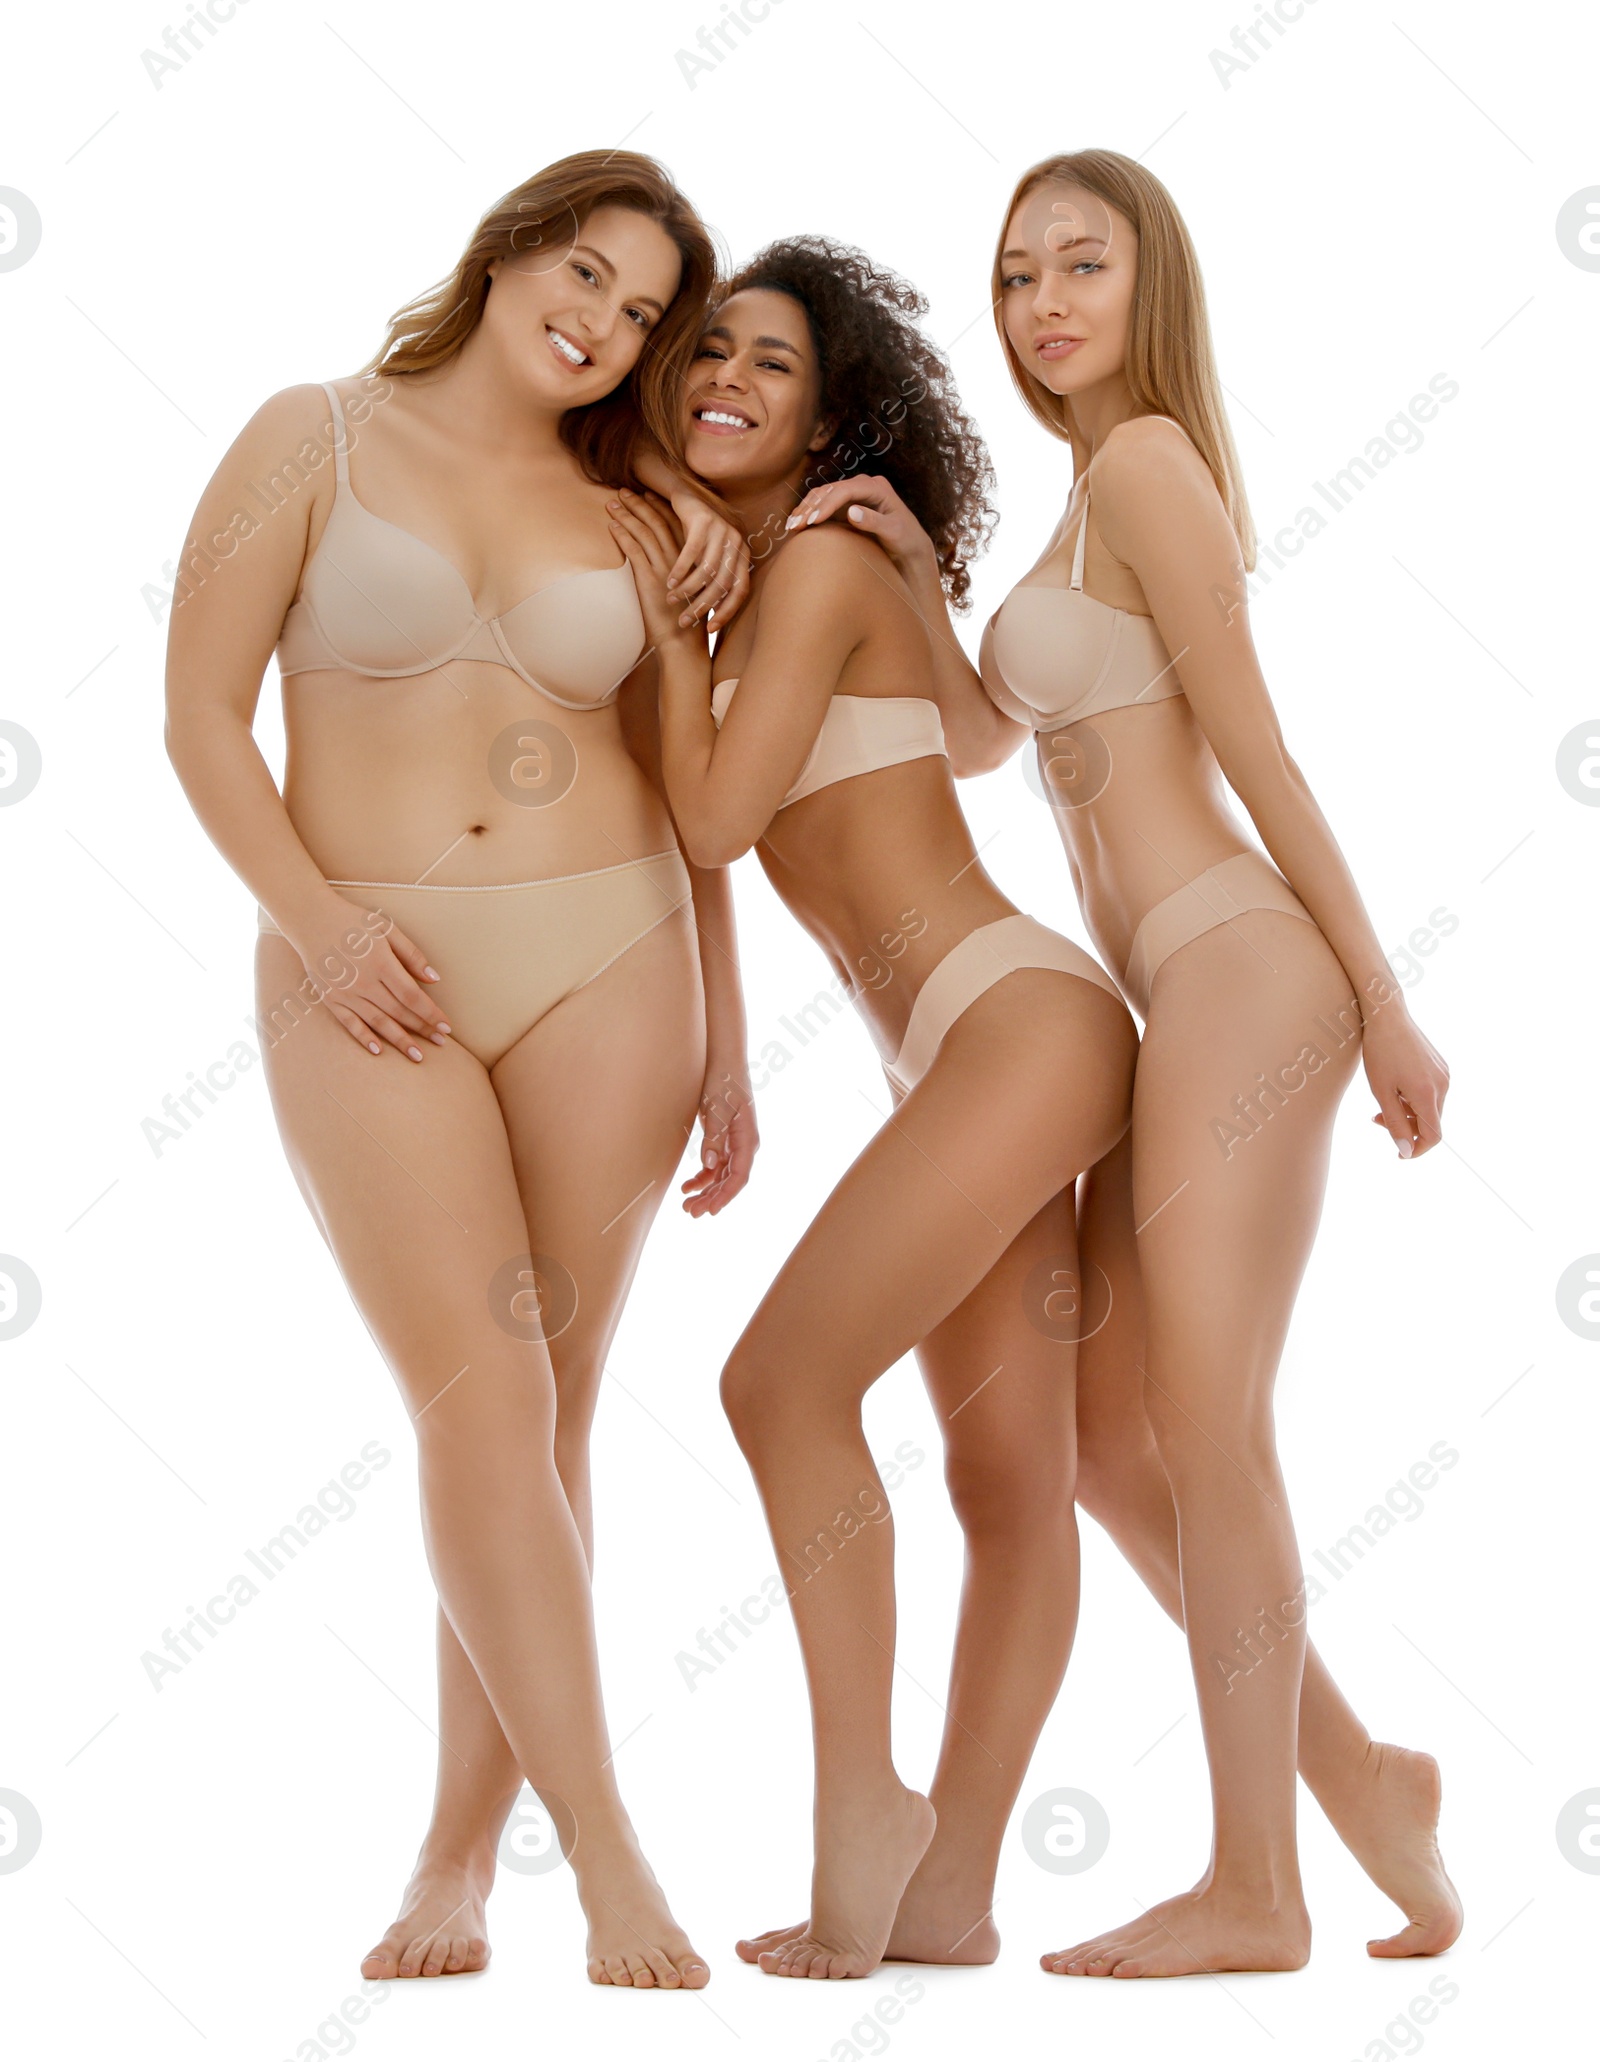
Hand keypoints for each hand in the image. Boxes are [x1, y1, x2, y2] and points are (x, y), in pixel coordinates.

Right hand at [284, 894, 453, 1060]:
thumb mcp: (386, 928)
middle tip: (441, 1043)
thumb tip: (433, 979)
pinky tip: (379, 1050)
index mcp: (381, 963)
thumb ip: (411, 954)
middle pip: (399, 1012)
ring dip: (400, 1040)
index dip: (431, 1013)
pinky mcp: (330, 999)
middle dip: (422, 1029)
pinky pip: (349, 1023)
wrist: (310, 920)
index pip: (412, 996)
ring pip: (378, 1022)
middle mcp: (364, 982)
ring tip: (418, 1056)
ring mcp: (345, 993)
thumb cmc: (353, 922)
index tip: (447, 1027)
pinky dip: (364, 1038)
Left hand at [608, 490, 710, 653]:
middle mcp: (677, 560)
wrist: (684, 644)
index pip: (673, 525)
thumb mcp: (685, 594)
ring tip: (613, 503)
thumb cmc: (684, 624)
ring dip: (627, 515)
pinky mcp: (649, 579)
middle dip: (638, 504)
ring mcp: (664, 568)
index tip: (646, 495)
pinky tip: (612, 526)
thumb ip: (677, 577)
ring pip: (644, 532)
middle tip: (623, 491)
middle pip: (656, 522)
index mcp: (687, 561)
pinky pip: (634, 550)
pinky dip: (623, 535)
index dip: (658, 507)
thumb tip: (666, 570)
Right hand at [664, 484, 751, 628]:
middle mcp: (736, 543)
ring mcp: (722, 530)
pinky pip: (692, 552)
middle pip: (723, 584)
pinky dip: (680, 570)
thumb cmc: (698, 537)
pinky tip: (670, 582)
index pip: (740, 591)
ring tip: (672, 599)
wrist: (687, 499)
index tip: (710, 629)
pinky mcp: (704, 520)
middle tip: (684, 620)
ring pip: (707, 570)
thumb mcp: (710, 560)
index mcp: (742, 556)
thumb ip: (714, 582)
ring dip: (688, 589)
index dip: (726, 612)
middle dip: (702, 605)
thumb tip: (712, 616)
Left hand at [681, 1061, 758, 1215]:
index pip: (740, 1176)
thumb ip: (715, 1136)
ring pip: (721, 1176)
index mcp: (747, 1139)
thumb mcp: (718, 1107)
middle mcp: (743, 1145)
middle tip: (691, 1211)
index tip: (711, 1210)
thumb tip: (710, 1164)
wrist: (723, 1061)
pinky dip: (702, 1177)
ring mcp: (733, 1143)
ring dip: (706, 1191)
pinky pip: (714, 1166)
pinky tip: (687, 1186)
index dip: (726, 1195)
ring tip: (687, 1205)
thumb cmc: (724, 1080)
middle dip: (712, 1198)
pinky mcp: (722, 1139)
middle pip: (730, 1181)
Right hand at [784, 473, 936, 581]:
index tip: (813, 521)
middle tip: (795, 526)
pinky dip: (809, 512)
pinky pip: (823, 503)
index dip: (827, 504)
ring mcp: (853, 493)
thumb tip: (851, 512)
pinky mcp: (846, 504)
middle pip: (830, 490)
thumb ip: (874, 521)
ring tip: (791, 526)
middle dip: (811, 507)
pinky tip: (796, 524)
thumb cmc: (905, 539)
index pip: (846, 490)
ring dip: (805, 509)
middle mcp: (863, 485)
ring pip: (823, 494)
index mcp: (876, 487)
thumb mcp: (893, 532)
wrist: (909, 545)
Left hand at [1361, 993, 1447, 1157]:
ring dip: (1409, 1112)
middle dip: (1407, 1127)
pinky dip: (1414, 1098)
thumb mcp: (1381, 1092)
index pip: (1433, 1136)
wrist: (1388, 1016)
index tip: (1399, 1154)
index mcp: (1428, 1094)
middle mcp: (1443, 1085)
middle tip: (1376, 1118)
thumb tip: (1406, 1151)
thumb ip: (1394, 1124)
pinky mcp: (1441, 1066)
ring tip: (1384, 1099)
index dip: (1417, 1149)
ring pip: (1430, 1107)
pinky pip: (1431, 1092)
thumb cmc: (1379, 1053)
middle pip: (1430, 1122)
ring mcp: (1444, 1074)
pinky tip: (1396, 1085)